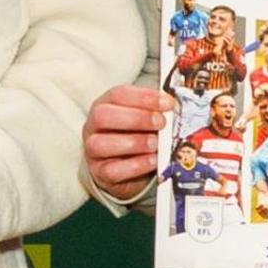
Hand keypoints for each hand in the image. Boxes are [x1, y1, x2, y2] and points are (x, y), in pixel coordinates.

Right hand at [81, 84, 171, 198]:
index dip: (144, 97)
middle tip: (161, 122)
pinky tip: (152, 160)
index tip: (167, 103)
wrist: (123, 168)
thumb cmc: (134, 137)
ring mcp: (93, 150)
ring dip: (134, 142)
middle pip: (103, 115)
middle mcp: (94, 126)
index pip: (118, 95)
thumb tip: (175, 108)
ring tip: (156, 144)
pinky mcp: (100, 172)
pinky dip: (136, 165)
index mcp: (105, 105)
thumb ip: (155, 112)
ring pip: (101, 143)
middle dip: (136, 118)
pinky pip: (112, 170)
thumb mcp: (142, 120)